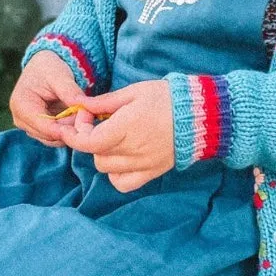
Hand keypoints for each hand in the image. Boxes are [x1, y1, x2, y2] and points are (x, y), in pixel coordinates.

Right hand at [9, 50, 83, 145]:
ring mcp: (27, 126)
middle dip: (68, 128)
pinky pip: (54, 137)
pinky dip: (66, 130)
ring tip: (79, 113)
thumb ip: (70, 93)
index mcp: (21, 105)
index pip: (44, 127)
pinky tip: (74, 117)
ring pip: (52, 139)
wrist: (44, 66)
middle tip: (85, 115)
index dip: (65, 130)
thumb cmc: (50, 67)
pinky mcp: (36, 129)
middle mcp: (20, 119)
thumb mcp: (60, 76)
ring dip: (68, 130)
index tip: (84, 125)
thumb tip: (83, 107)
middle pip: (48, 136)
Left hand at [56, 79, 174, 191]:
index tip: (78, 119)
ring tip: (110, 139)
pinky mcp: (152, 172)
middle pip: (95, 155)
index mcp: (125, 127)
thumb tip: (80, 104)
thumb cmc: (167, 98)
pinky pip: (123, 184)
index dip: (75, 134)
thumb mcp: (134, 92)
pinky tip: (120, 159)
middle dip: (88, 139)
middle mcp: (132, 150)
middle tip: (96, 122)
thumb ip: (104, 102)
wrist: (201, 115)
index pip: (88, 142)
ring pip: (106, 169)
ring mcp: (142, 164)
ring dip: (101, 155)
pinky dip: (115, 175)